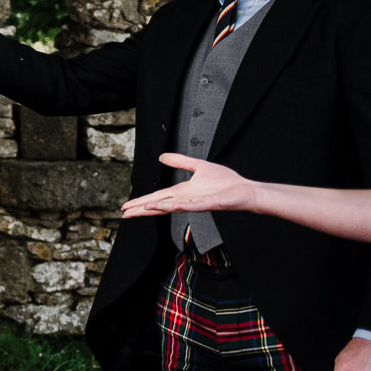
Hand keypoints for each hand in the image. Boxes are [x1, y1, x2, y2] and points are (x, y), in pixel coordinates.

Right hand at [122, 154, 255, 217]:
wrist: (245, 190)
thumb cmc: (226, 182)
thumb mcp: (198, 166)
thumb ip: (180, 161)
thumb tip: (162, 156)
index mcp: (183, 191)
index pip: (157, 197)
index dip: (141, 201)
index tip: (126, 206)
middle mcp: (187, 199)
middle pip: (160, 204)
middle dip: (142, 209)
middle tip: (125, 214)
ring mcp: (197, 203)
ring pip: (173, 207)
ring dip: (158, 208)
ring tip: (143, 208)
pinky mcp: (209, 204)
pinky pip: (193, 206)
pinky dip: (182, 207)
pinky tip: (172, 206)